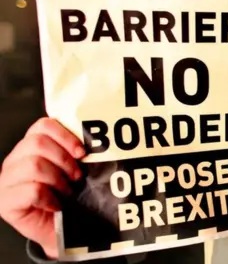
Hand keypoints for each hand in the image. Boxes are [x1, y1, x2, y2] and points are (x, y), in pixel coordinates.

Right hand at [0, 118, 84, 258]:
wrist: (61, 232)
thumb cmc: (68, 199)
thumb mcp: (71, 170)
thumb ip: (72, 153)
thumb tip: (89, 143)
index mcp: (29, 148)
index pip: (42, 125)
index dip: (65, 136)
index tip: (82, 152)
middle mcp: (13, 162)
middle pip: (37, 143)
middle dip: (64, 160)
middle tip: (77, 176)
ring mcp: (5, 182)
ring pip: (34, 165)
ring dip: (58, 179)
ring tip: (67, 191)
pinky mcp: (5, 202)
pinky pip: (32, 191)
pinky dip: (50, 198)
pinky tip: (56, 205)